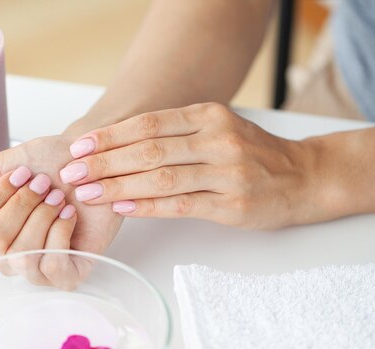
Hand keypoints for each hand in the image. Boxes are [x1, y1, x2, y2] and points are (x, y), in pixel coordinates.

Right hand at [0, 135, 123, 287]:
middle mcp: (5, 258)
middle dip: (21, 204)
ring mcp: (34, 269)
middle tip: (43, 183)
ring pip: (22, 255)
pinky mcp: (66, 274)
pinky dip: (61, 232)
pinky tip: (69, 214)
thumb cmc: (43, 165)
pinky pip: (52, 265)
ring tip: (58, 196)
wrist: (88, 163)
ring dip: (42, 215)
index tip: (22, 172)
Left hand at [59, 103, 317, 228]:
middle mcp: (218, 139)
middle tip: (71, 172)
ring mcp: (227, 172)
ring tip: (86, 192)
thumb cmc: (251, 154)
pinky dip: (146, 206)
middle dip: (103, 162)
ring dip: (117, 186)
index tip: (79, 147)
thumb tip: (117, 145)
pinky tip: (121, 207)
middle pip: (148, 149)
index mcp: (209, 116)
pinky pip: (180, 205)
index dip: (109, 136)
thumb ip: (175, 134)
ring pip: (160, 177)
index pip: (148, 123)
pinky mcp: (232, 204)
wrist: (304, 177)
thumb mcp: (216, 129)